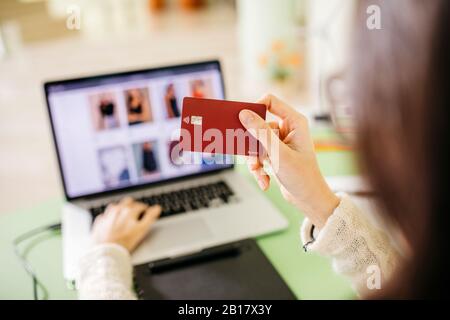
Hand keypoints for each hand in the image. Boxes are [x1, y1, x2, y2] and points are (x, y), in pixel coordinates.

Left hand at [91, 197, 160, 251]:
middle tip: (136, 213)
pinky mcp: (99, 221)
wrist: (107, 251)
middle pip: (128, 202)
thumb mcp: (142, 230)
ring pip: (116, 206)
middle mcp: (117, 209)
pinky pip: (105, 215)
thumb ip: (150, 217)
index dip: (145, 209)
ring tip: (124, 217)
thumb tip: (157, 208)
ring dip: (121, 209)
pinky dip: (110, 217)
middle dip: (133, 206)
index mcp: (129, 210)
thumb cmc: (125, 242)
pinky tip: (112, 223)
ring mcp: (107, 215)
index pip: (140, 206)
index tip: (146, 212)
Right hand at [239, 94, 338, 227]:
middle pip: (258, 125)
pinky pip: (258, 155)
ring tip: (259, 172)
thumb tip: (244, 114)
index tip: (243, 121)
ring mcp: (280, 142)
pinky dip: (258, 168)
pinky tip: (265, 180)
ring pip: (255, 143)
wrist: (308, 200)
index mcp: (294, 122)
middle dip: (252, 144)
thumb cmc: (302, 177)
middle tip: (247, 153)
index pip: (270, 101)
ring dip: (254, 160)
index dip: (255, 108)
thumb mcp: (278, 153)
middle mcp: (288, 129)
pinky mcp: (274, 154)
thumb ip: (261, 132)